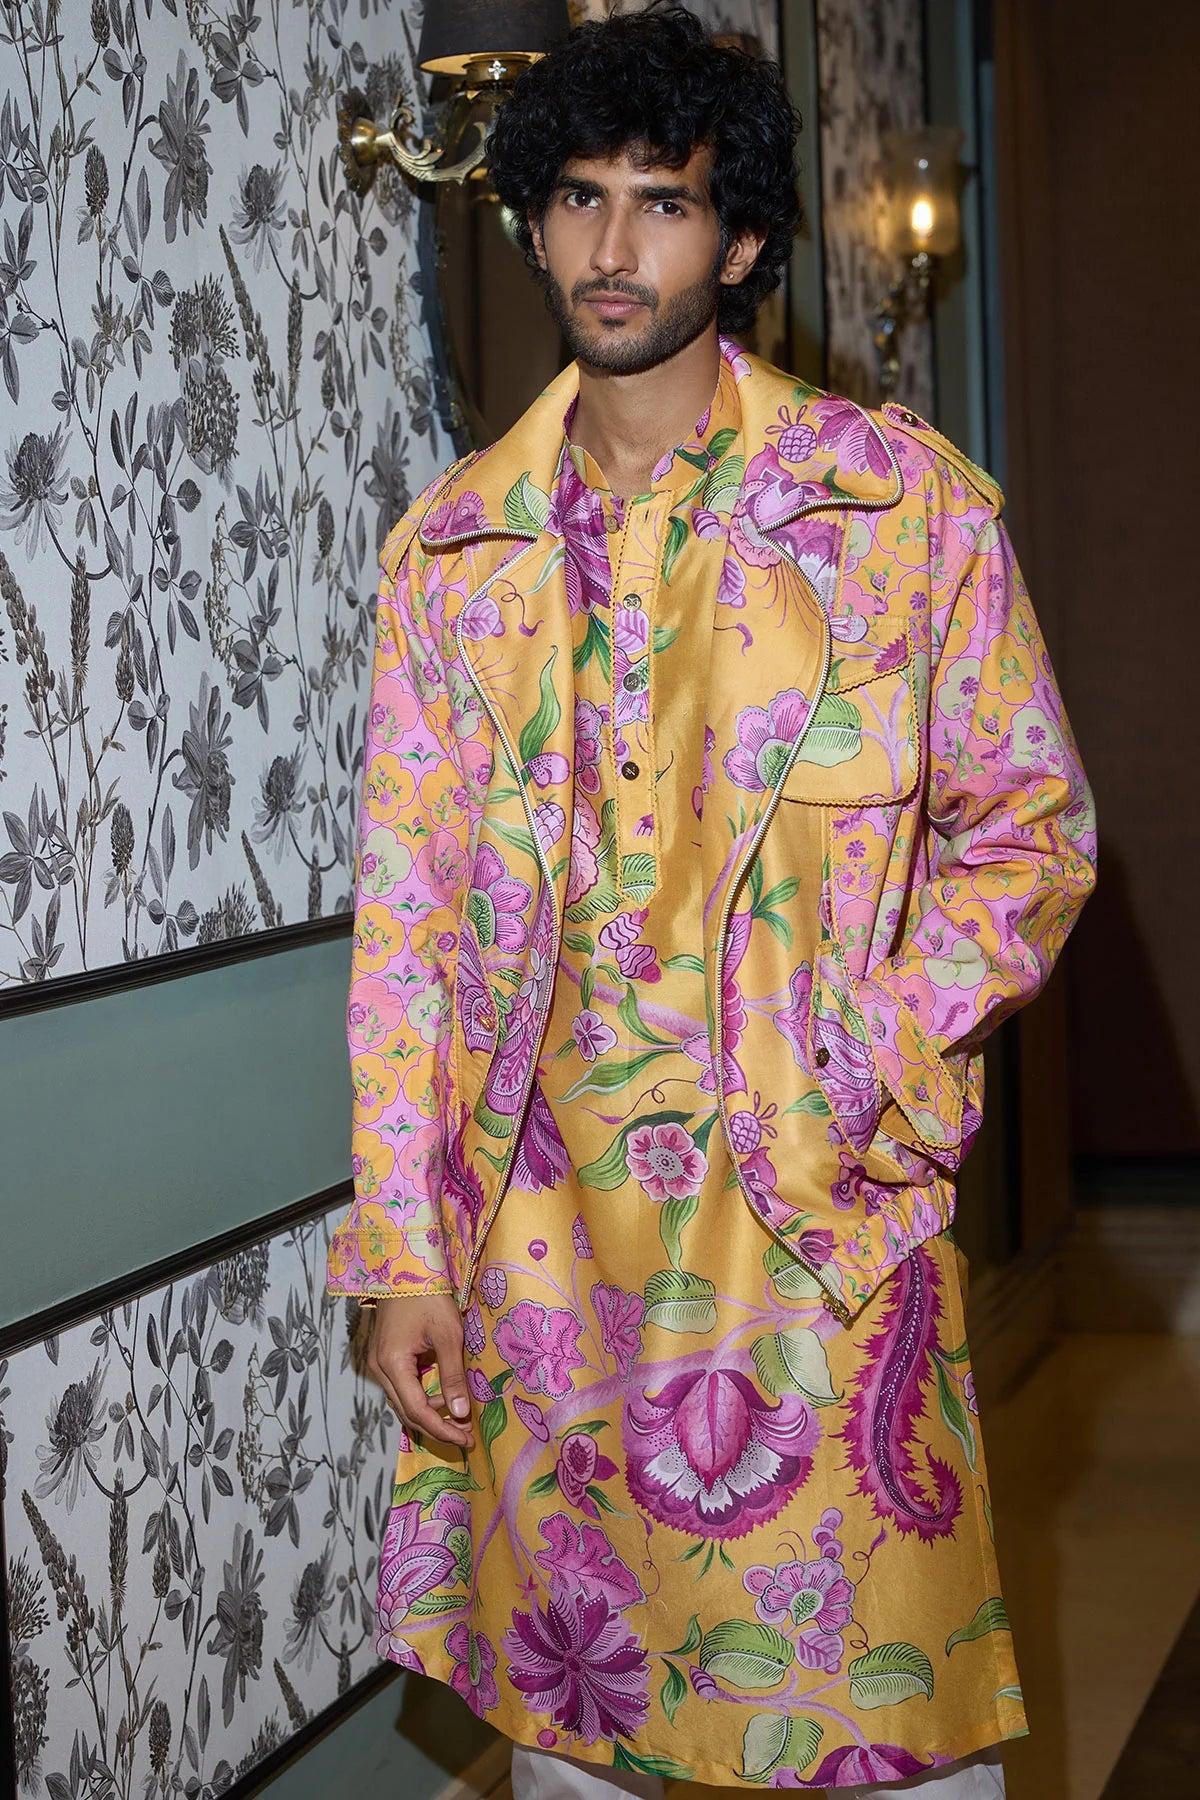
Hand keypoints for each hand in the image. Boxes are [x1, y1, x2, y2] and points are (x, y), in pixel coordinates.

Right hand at [367, 1295, 473, 1449]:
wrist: (405, 1266)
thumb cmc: (428, 1296)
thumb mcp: (448, 1335)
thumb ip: (453, 1376)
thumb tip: (461, 1413)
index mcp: (393, 1365)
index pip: (417, 1411)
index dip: (442, 1429)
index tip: (466, 1438)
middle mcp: (380, 1369)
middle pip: (406, 1412)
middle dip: (436, 1427)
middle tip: (465, 1435)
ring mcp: (379, 1362)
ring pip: (402, 1402)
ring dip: (428, 1414)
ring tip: (458, 1418)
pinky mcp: (384, 1355)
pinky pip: (401, 1387)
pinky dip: (421, 1398)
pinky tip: (442, 1397)